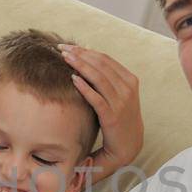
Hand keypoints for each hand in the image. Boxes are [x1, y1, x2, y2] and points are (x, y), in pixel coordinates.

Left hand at [59, 45, 141, 175]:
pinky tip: (73, 79)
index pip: (105, 59)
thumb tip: (85, 59)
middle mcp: (127, 88)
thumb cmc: (119, 117)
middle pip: (101, 64)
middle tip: (62, 48)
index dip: (86, 50)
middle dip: (80, 54)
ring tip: (64, 58)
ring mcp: (121, 102)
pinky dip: (85, 87)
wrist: (130, 145)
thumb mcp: (117, 94)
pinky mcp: (112, 116)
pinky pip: (97, 98)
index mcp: (129, 80)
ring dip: (80, 65)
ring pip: (99, 77)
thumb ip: (106, 78)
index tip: (69, 46)